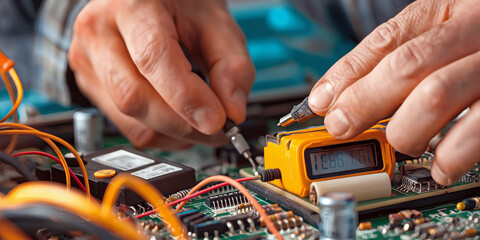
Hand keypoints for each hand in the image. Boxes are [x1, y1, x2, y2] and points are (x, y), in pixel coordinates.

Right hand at [68, 0, 253, 149]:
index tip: (216, 121)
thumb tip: (233, 111)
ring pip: (130, 119)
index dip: (186, 97)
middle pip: (135, 97)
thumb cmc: (179, 5)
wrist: (142, 0)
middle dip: (183, 124)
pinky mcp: (89, 84)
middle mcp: (99, 32)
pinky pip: (126, 127)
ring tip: (202, 123)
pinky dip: (161, 133)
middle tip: (219, 128)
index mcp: (132, 5)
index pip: (153, 59)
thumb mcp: (216, 22)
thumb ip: (232, 64)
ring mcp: (88, 60)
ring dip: (175, 133)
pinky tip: (179, 121)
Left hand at [307, 0, 479, 184]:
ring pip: (437, 95)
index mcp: (449, 9)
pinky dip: (451, 155)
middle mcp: (476, 30)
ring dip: (405, 129)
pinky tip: (439, 165)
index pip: (386, 40)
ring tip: (400, 143)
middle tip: (342, 127)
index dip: (346, 75)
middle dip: (363, 102)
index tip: (318, 103)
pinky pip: (479, 130)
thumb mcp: (439, 33)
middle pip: (407, 66)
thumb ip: (391, 58)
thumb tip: (332, 97)